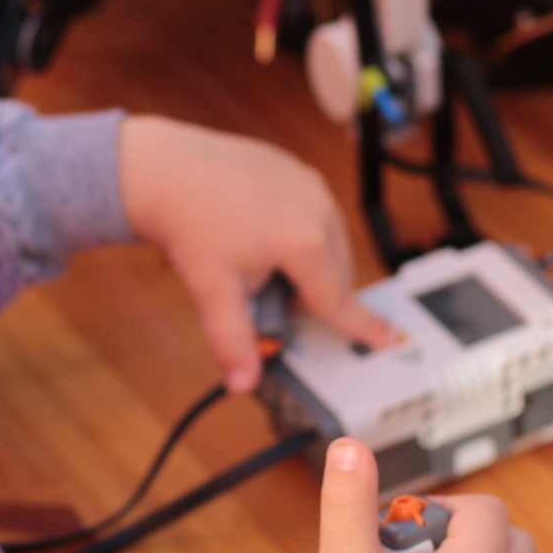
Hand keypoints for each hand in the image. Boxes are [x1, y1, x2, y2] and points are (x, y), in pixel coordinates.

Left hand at [118, 116, 394, 393]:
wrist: (164, 169)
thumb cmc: (189, 223)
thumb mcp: (212, 291)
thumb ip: (234, 342)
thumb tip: (242, 382)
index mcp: (304, 241)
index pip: (338, 299)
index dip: (363, 326)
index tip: (389, 338)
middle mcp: (317, 208)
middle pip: (335, 274)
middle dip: (312, 296)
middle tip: (269, 298)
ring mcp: (310, 185)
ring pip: (329, 243)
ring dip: (308, 266)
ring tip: (260, 264)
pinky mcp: (298, 171)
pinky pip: (315, 215)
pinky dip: (300, 234)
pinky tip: (261, 235)